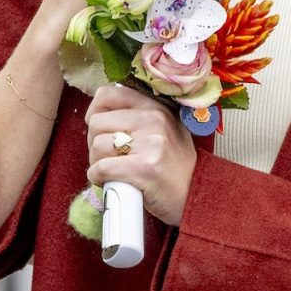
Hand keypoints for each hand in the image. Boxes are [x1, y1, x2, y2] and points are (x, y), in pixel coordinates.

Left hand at [85, 82, 196, 227]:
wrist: (195, 196)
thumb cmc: (172, 167)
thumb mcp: (162, 130)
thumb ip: (136, 118)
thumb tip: (97, 114)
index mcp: (154, 106)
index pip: (108, 95)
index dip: (95, 113)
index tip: (101, 131)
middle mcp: (153, 119)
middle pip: (97, 122)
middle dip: (95, 144)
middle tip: (111, 159)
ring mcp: (150, 143)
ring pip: (97, 145)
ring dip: (97, 163)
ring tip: (115, 172)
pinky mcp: (144, 168)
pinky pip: (102, 168)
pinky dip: (99, 178)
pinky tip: (111, 183)